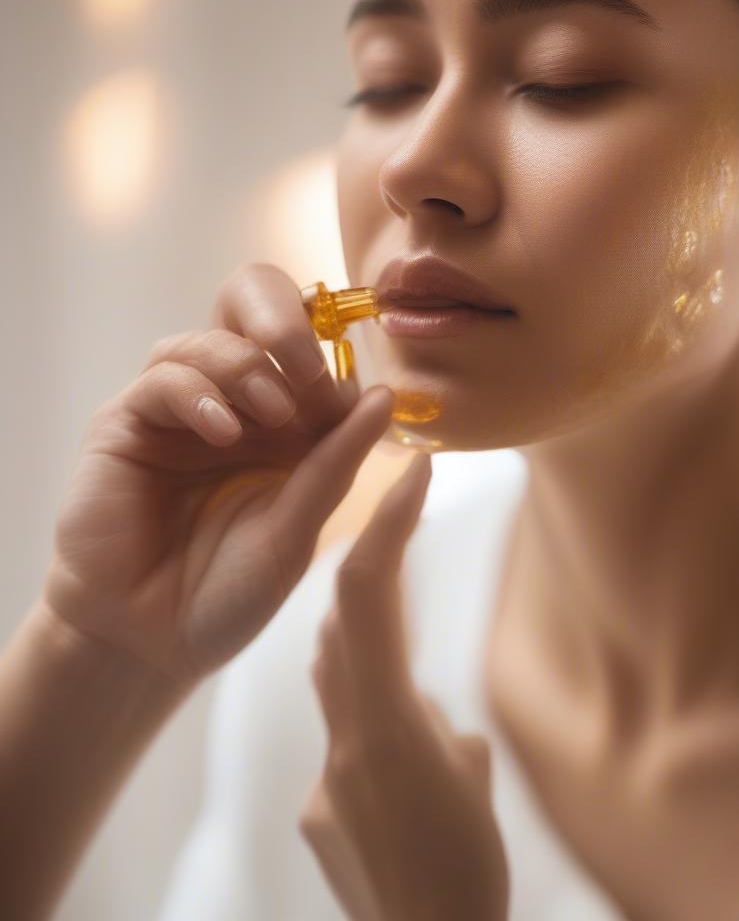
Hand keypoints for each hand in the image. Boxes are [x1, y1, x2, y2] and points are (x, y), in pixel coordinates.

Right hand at [42, 262, 395, 687]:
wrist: (150, 643)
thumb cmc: (228, 592)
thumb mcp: (299, 526)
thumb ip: (337, 461)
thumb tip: (385, 397)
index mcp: (283, 430)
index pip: (312, 361)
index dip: (334, 368)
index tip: (354, 401)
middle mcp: (234, 409)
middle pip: (254, 320)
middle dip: (287, 327)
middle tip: (312, 374)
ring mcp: (180, 413)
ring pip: (209, 342)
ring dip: (247, 366)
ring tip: (273, 414)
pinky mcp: (127, 424)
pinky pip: (163, 378)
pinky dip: (198, 393)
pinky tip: (223, 431)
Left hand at [299, 453, 509, 920]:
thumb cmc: (468, 876)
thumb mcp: (475, 787)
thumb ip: (443, 735)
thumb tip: (431, 719)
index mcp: (387, 726)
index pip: (371, 599)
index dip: (385, 524)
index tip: (410, 469)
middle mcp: (345, 744)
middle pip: (341, 626)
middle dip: (371, 569)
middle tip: (402, 523)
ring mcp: (327, 780)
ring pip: (335, 677)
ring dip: (364, 639)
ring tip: (405, 627)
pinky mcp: (321, 815)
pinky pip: (344, 746)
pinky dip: (373, 728)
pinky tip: (408, 771)